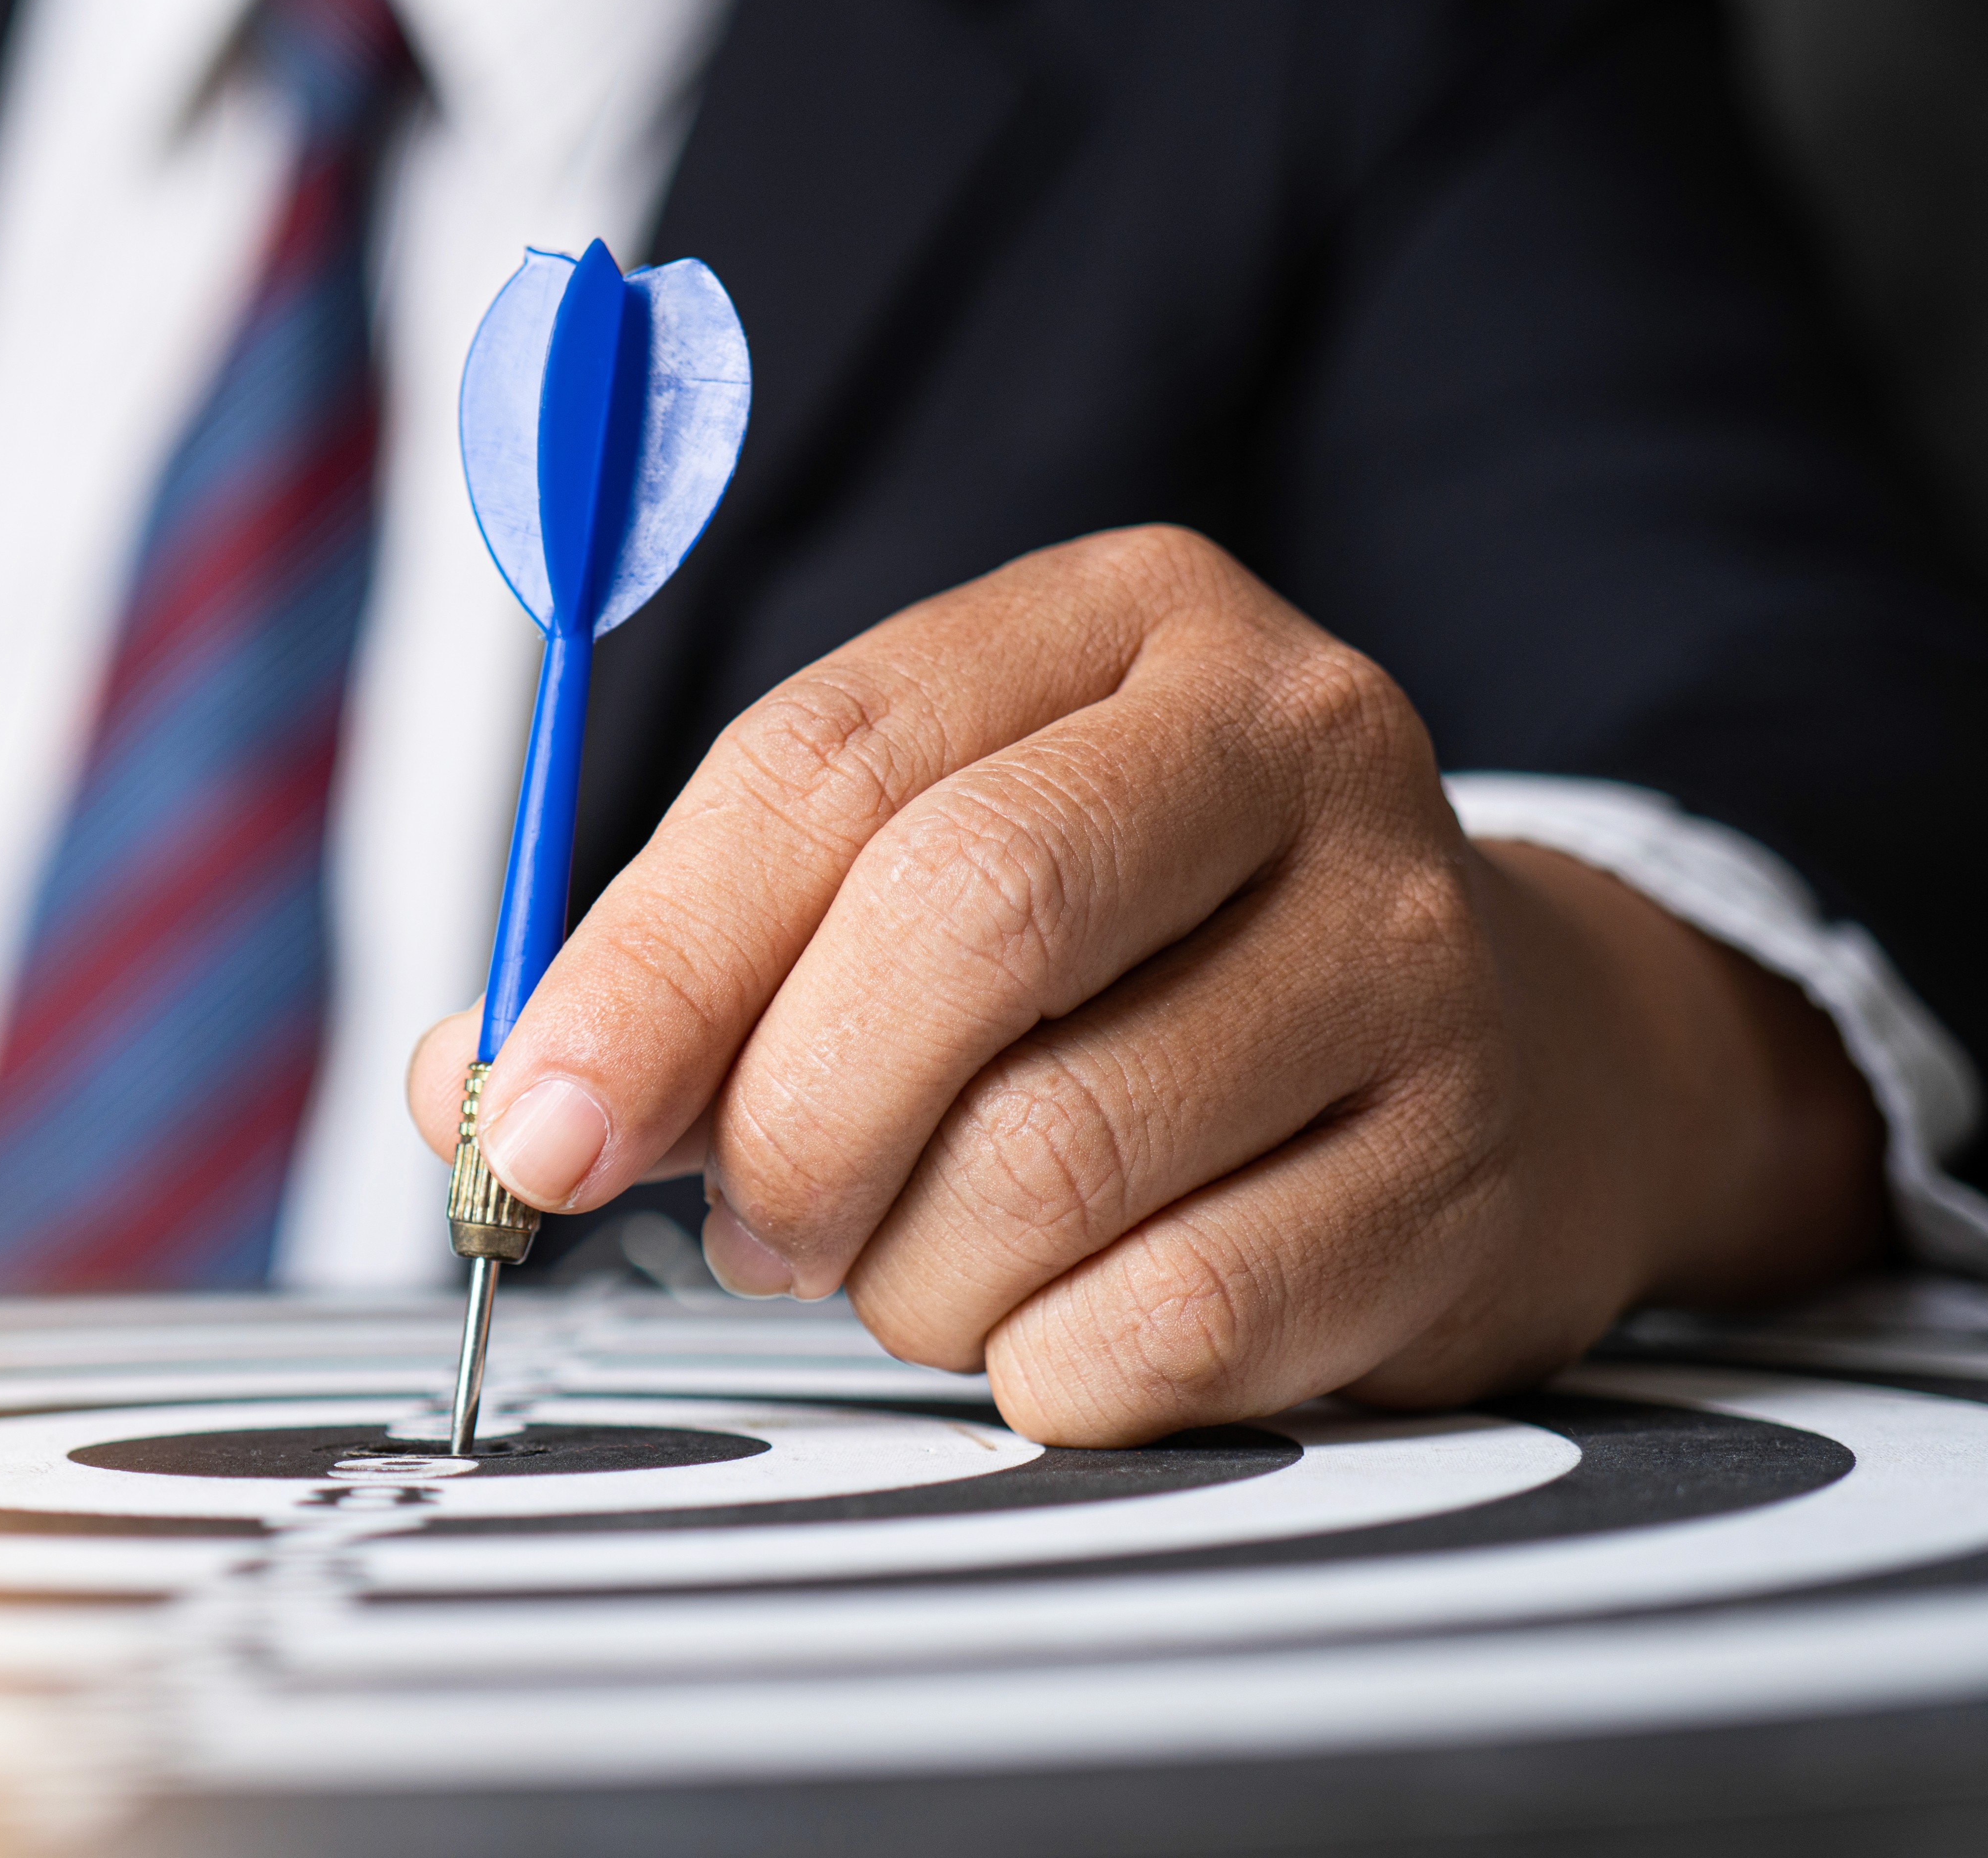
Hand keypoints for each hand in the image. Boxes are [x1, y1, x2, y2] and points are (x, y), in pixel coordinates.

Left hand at [409, 525, 1884, 1444]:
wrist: (1514, 1055)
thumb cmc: (1135, 965)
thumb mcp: (912, 883)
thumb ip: (690, 965)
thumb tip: (473, 1095)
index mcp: (1117, 622)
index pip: (823, 765)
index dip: (646, 965)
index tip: (531, 1129)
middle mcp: (1293, 740)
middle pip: (960, 920)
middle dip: (792, 1119)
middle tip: (752, 1224)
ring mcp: (1411, 947)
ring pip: (1054, 1150)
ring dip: (914, 1270)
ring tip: (921, 1261)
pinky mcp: (1466, 1165)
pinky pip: (1173, 1319)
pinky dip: (1048, 1366)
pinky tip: (1057, 1322)